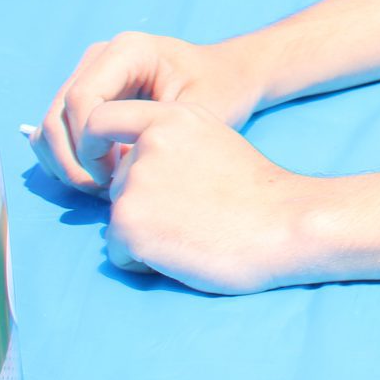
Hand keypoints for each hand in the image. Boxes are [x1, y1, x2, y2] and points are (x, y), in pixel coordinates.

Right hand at [34, 31, 265, 195]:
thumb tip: (110, 170)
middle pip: (58, 115)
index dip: (88, 145)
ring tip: (105, 187)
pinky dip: (67, 160)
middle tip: (106, 191)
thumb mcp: (200, 111)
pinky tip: (100, 177)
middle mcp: (100, 57)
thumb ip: (156, 135)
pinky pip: (56, 132)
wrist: (231, 77)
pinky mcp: (85, 97)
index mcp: (128, 50)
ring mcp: (88, 75)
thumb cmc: (223, 90)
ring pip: (50, 127)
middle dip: (74, 161)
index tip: (115, 176)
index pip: (82, 99)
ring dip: (67, 164)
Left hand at [87, 101, 319, 294]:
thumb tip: (127, 165)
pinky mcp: (128, 225)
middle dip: (142, 203)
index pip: (101, 117)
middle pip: (116, 182)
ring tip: (191, 232)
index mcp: (171, 118)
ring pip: (118, 219)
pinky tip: (184, 251)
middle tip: (191, 213)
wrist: (285, 225)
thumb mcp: (213, 142)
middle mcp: (147, 145)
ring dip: (145, 234)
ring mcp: (134, 185)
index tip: (104, 165)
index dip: (94, 144)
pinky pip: (118, 253)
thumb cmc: (256, 192)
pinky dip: (143, 261)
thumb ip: (169, 143)